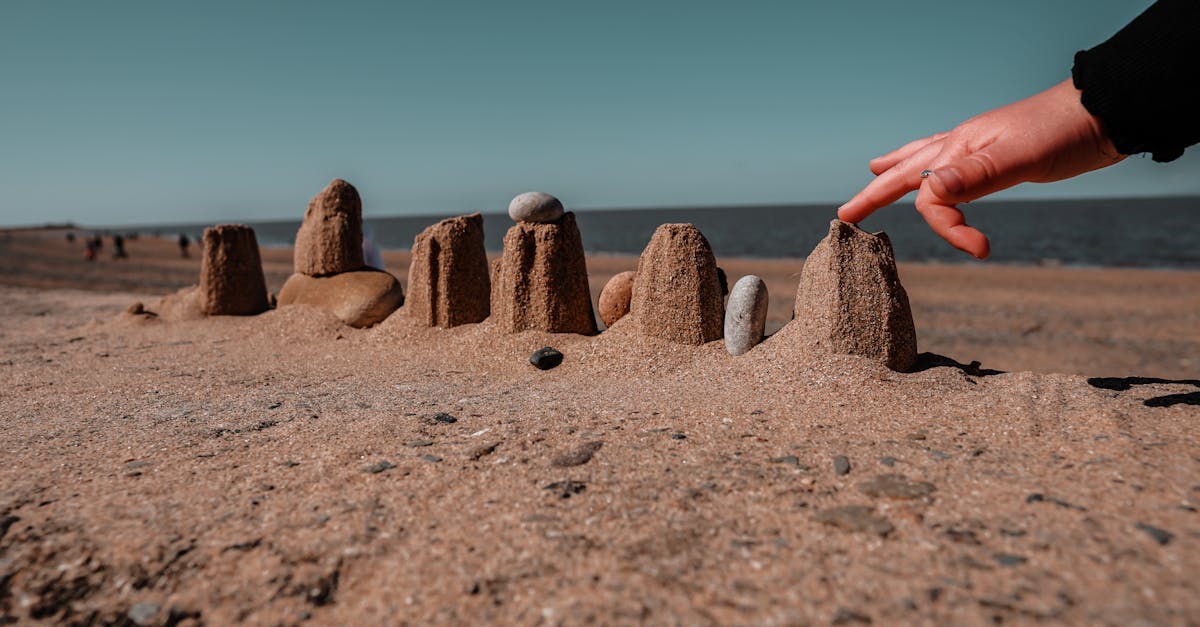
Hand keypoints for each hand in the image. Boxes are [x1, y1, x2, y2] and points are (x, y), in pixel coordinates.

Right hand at [837, 79, 1124, 258]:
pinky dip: (933, 168)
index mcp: (958, 147)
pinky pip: (949, 161)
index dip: (947, 226)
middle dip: (873, 196)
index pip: (932, 197)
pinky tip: (937, 167)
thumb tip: (929, 191)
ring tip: (874, 172)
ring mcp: (974, 148)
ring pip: (923, 160)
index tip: (980, 248)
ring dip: (896, 172)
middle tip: (845, 215)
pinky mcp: (993, 154)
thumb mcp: (1019, 157)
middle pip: (904, 172)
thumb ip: (974, 175)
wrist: (1102, 113)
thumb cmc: (1062, 133)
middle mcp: (958, 146)